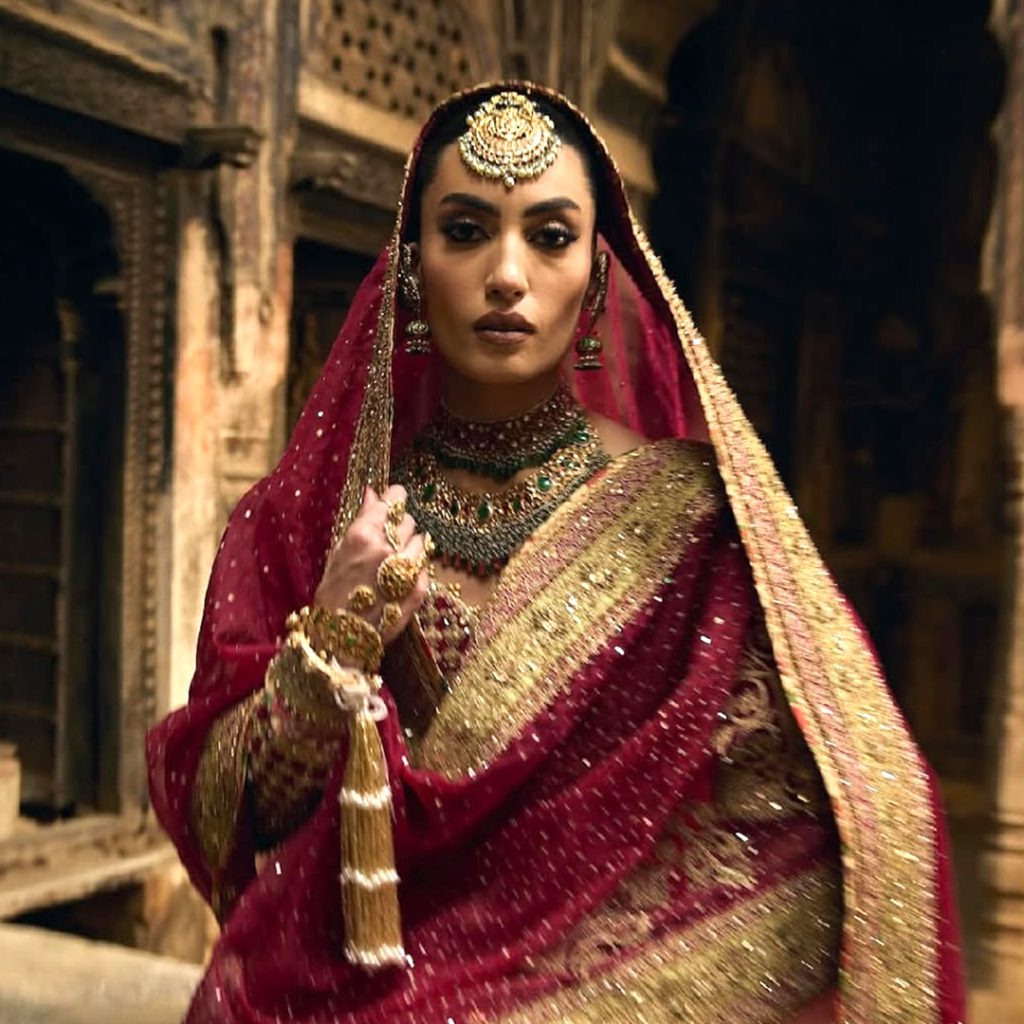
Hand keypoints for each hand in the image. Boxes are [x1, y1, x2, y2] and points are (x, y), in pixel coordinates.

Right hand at [314, 484, 429, 643]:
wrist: (340, 640)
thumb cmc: (332, 595)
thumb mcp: (338, 552)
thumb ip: (361, 521)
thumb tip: (373, 493)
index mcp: (365, 535)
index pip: (394, 500)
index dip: (393, 500)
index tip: (391, 504)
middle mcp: (389, 549)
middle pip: (408, 520)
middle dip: (398, 527)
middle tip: (386, 542)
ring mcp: (407, 570)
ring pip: (420, 541)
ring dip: (409, 547)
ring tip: (392, 564)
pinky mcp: (420, 589)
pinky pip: (424, 566)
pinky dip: (415, 569)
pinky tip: (399, 580)